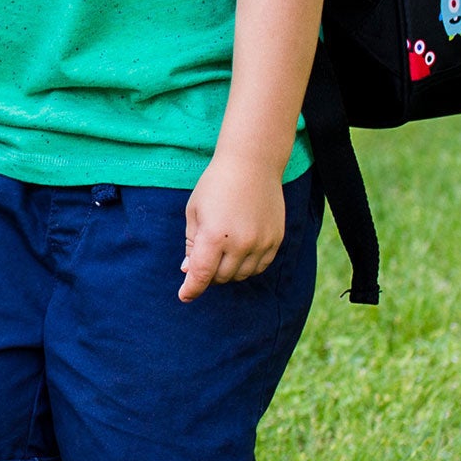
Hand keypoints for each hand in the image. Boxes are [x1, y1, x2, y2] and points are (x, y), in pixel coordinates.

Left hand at [180, 155, 286, 300]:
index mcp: (214, 235)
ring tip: (221, 251)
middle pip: (221, 277)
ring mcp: (261, 243)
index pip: (202, 275)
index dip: (191, 288)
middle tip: (203, 260)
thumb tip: (188, 271)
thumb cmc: (216, 184)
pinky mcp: (275, 240)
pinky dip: (247, 266)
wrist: (251, 164)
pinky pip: (260, 266)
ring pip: (241, 274)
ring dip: (228, 270)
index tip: (185, 296)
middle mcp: (240, 243)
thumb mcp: (195, 211)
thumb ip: (191, 243)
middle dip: (209, 274)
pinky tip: (239, 252)